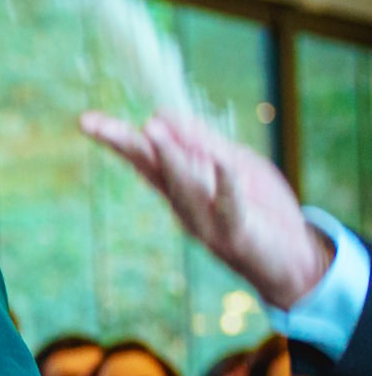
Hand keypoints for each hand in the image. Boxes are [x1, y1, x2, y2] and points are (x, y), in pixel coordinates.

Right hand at [81, 110, 326, 308]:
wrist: (291, 260)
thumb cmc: (258, 208)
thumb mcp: (228, 164)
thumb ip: (199, 143)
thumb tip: (156, 114)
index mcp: (178, 184)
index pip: (143, 155)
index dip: (116, 138)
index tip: (85, 120)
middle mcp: (182, 203)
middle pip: (152, 168)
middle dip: (126, 145)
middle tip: (94, 125)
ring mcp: (206, 219)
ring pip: (184, 184)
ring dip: (168, 156)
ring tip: (149, 129)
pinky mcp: (236, 232)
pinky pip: (230, 205)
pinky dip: (227, 184)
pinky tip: (223, 162)